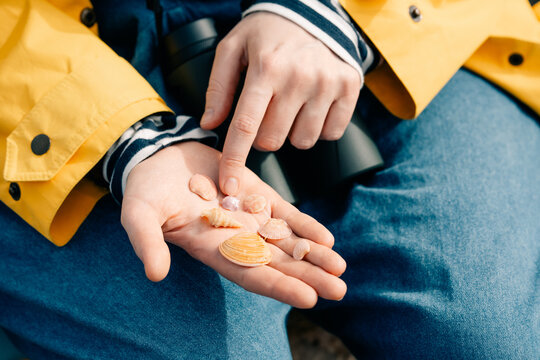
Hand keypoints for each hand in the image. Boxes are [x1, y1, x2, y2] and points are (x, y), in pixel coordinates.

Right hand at [121, 141, 346, 307]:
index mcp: (211, 248)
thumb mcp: (139, 215)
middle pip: (277, 263)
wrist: (159, 157)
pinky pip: (284, 213)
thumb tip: (154, 274)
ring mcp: (248, 217)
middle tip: (340, 291)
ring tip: (340, 267)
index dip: (278, 286)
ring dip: (313, 255)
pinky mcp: (255, 194)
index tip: (308, 298)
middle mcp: (235, 238)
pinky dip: (304, 225)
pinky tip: (326, 238)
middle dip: (308, 277)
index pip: (249, 273)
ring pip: (286, 241)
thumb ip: (147, 242)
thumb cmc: (145, 191)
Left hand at [200, 12, 360, 195]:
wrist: (312, 10)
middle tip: (267, 112)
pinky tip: (313, 106)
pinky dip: (319, 127)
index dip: (234, 160)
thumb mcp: (233, 48)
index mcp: (265, 68)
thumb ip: (218, 87)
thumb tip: (209, 124)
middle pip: (273, 140)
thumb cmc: (267, 32)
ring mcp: (327, 84)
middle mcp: (299, 78)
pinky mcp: (349, 88)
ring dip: (292, 133)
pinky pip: (332, 133)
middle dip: (264, 135)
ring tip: (291, 105)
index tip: (229, 185)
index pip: (245, 126)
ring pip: (303, 141)